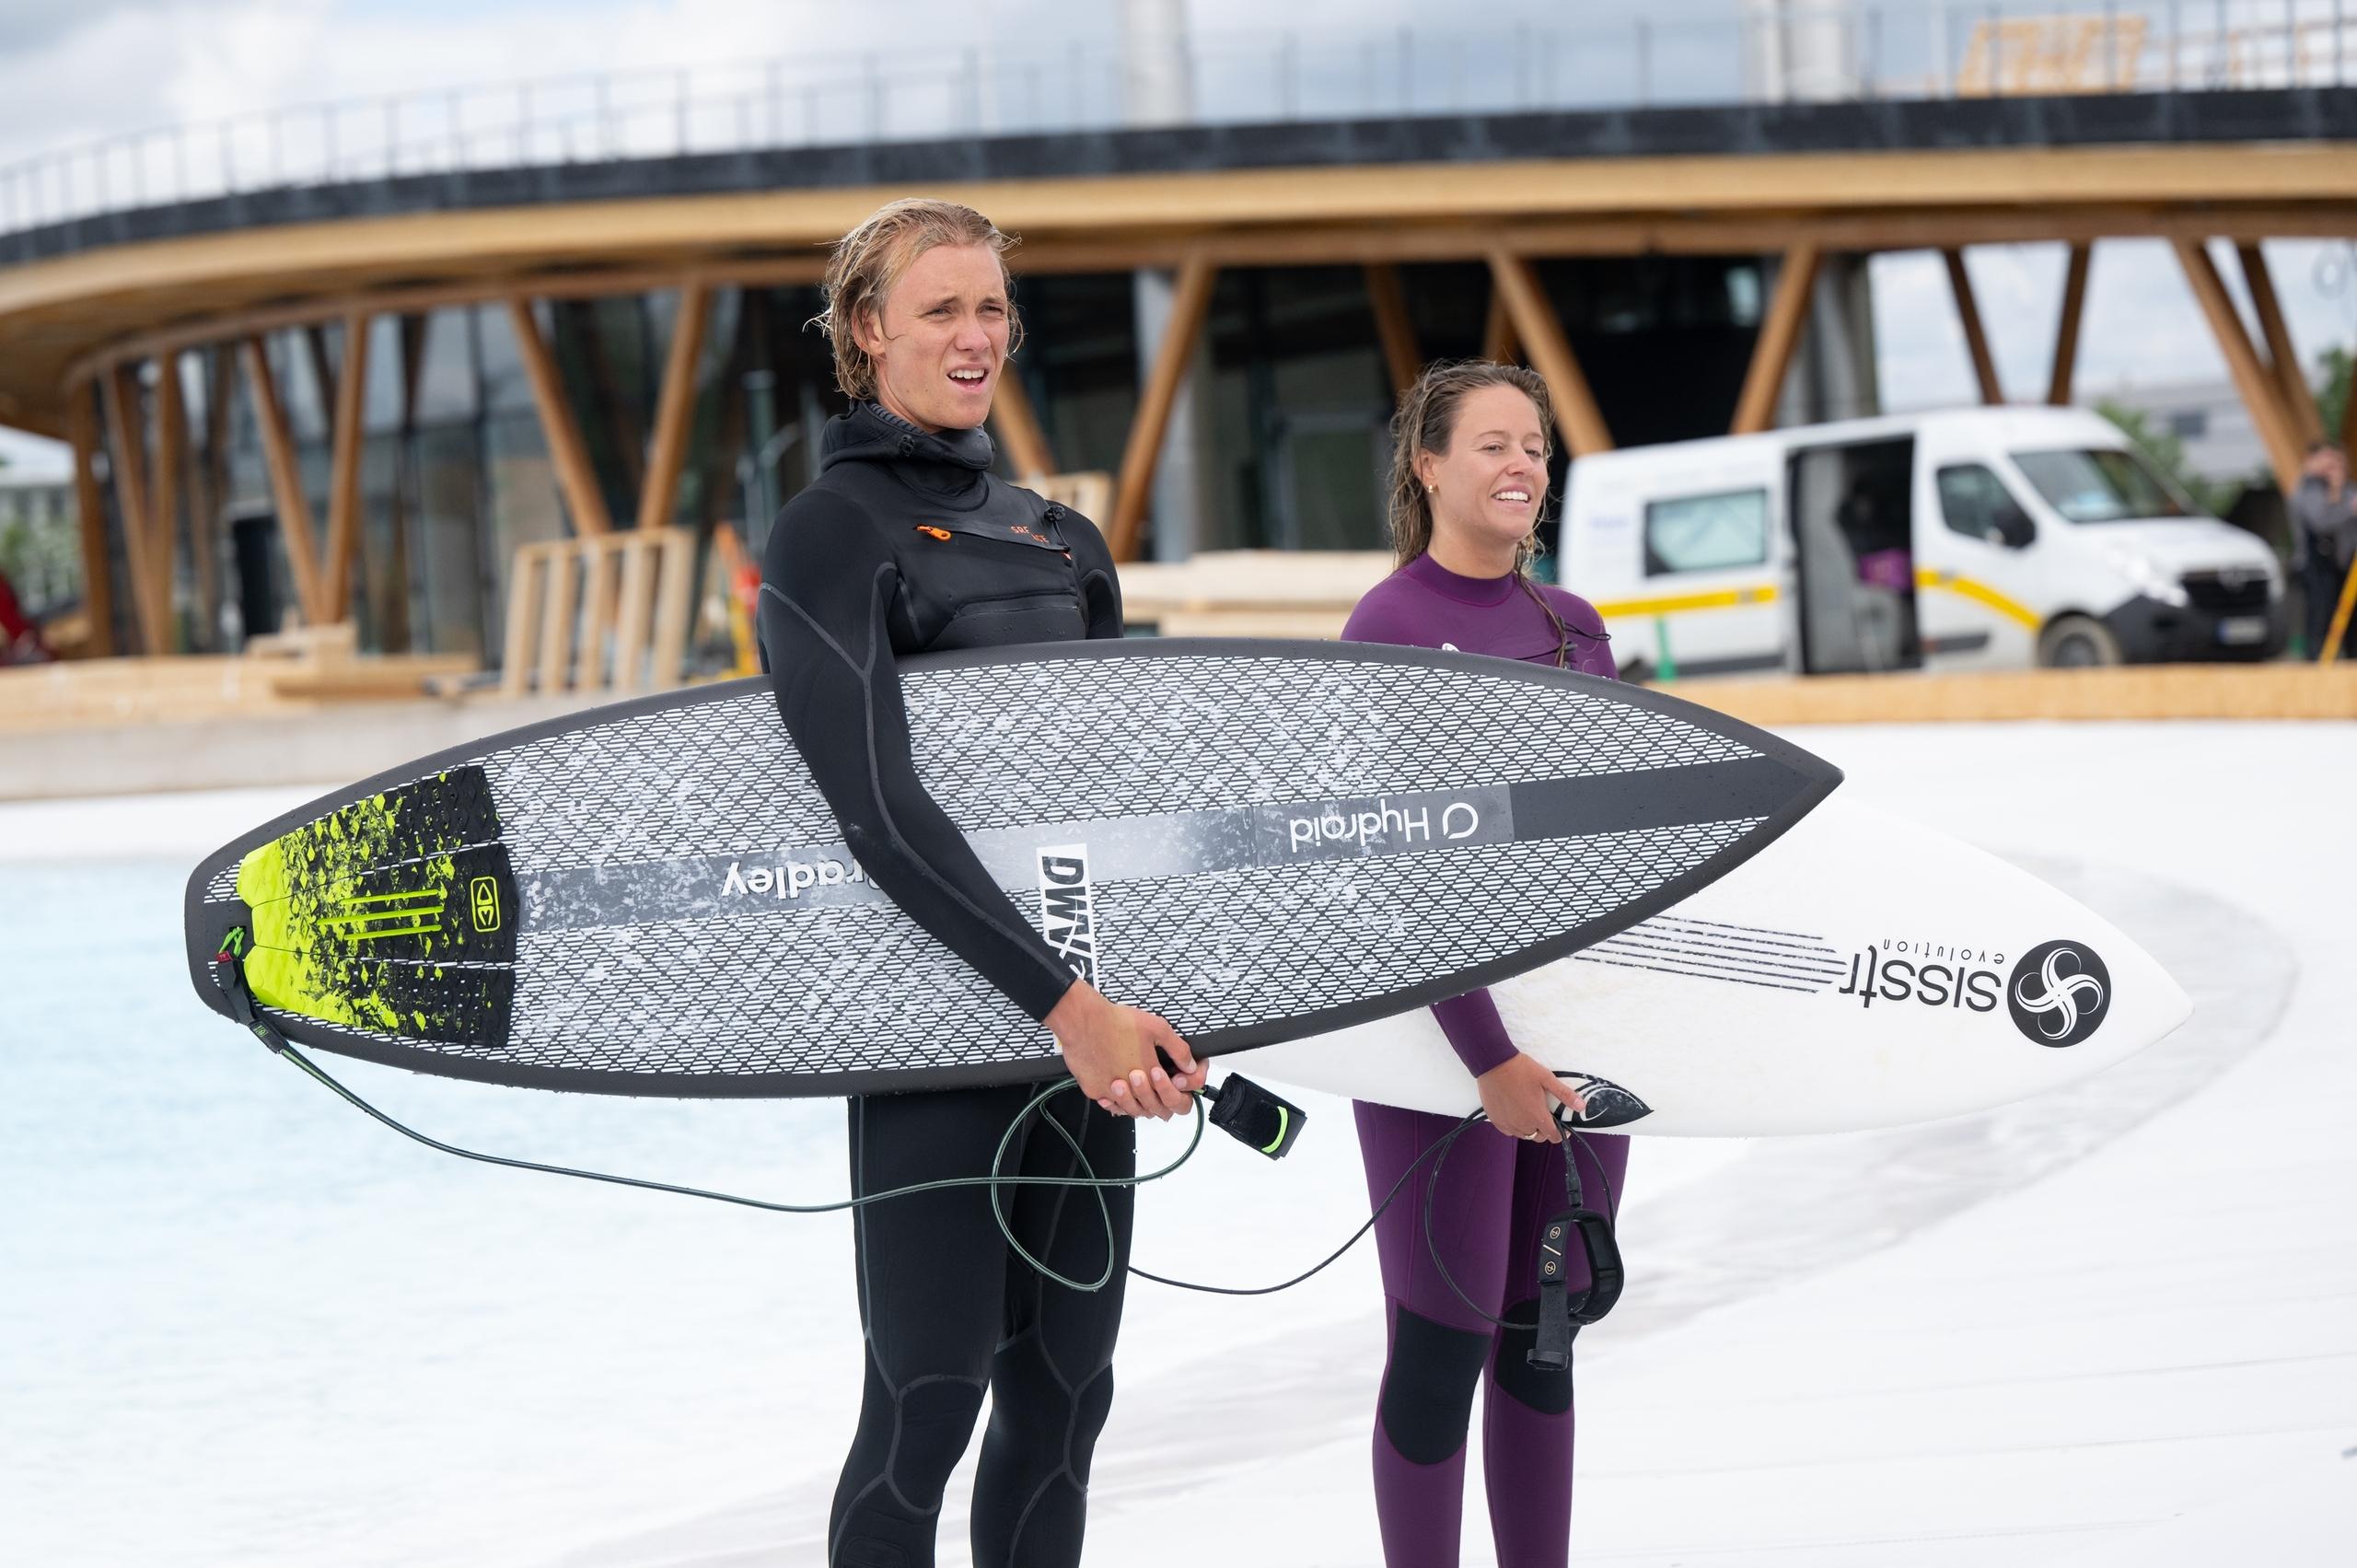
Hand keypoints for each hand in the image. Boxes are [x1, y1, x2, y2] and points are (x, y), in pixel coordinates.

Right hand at [1044, 980, 1202, 1119]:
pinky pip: (1108, 1103)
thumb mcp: (1157, 1028)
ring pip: (1130, 1109)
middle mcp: (1132, 1089)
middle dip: (1157, 1095)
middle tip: (1152, 1079)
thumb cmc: (1115, 1022)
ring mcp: (1111, 1093)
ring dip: (1136, 1099)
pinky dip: (1114, 1098)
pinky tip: (1116, 1085)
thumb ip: (1178, 1050)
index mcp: (1151, 1076)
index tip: (1174, 1082)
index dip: (1177, 1092)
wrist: (1082, 1020)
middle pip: (1152, 1108)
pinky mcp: (1093, 1091)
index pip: (1173, 1101)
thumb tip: (1190, 1065)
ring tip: (1134, 1082)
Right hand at [1476, 1052, 1585, 1141]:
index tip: (1561, 1126)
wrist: (1494, 1063)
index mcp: (1538, 1116)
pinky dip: (1514, 1126)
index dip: (1560, 1133)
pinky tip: (1515, 1112)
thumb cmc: (1521, 1070)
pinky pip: (1509, 1130)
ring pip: (1523, 1135)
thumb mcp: (1546, 1078)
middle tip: (1544, 1114)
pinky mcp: (1496, 1120)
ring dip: (1529, 1128)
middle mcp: (1523, 1125)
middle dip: (1544, 1130)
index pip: (1553, 1137)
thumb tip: (1582, 1106)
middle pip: (1538, 1137)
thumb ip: (1564, 1094)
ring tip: (1529, 1112)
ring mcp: (1508, 1124)